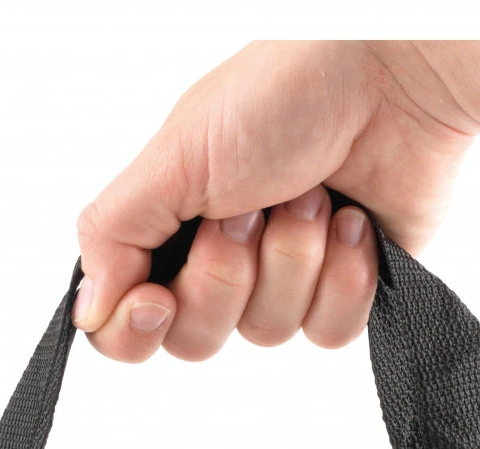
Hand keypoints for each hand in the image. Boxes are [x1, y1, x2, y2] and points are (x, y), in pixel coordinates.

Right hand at [72, 42, 477, 362]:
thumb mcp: (175, 157)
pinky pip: (327, 335)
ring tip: (313, 196)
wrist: (394, 78)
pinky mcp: (346, 289)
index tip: (157, 299)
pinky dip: (342, 281)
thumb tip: (86, 310)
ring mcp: (286, 279)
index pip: (127, 324)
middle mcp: (222, 259)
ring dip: (292, 261)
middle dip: (227, 276)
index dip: (136, 330)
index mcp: (169, 226)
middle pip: (197, 338)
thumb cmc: (284, 94)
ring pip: (268, 333)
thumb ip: (115, 235)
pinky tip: (352, 224)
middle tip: (250, 212)